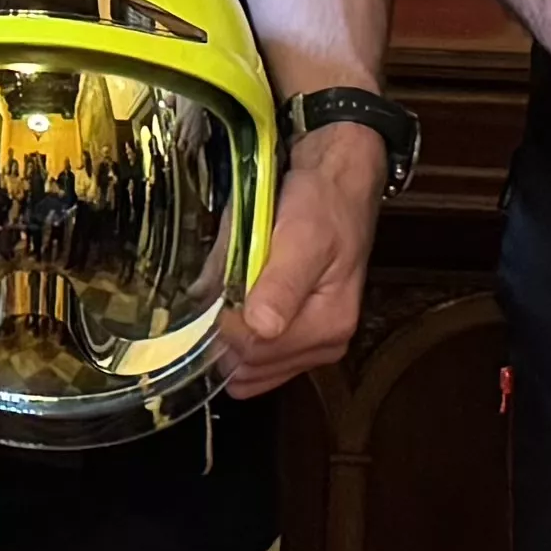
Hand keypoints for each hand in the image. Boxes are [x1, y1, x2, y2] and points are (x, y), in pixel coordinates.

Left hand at [227, 123, 388, 394]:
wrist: (337, 183)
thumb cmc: (322, 204)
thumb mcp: (301, 236)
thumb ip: (280, 284)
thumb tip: (259, 326)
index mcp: (329, 326)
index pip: (254, 352)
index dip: (222, 325)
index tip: (213, 290)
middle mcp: (325, 345)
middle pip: (249, 367)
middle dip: (224, 333)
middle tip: (219, 287)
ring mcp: (313, 344)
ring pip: (248, 367)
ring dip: (228, 337)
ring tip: (232, 292)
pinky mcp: (300, 335)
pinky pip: (256, 358)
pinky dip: (238, 337)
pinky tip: (239, 304)